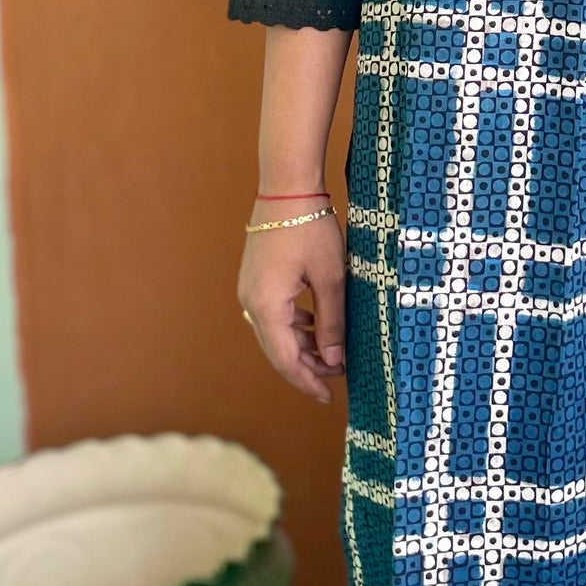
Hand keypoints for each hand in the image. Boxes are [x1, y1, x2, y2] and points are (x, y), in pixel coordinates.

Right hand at [237, 196, 346, 405]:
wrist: (286, 189)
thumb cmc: (311, 229)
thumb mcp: (330, 278)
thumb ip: (332, 322)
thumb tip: (334, 360)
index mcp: (266, 306)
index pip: (286, 359)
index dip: (307, 380)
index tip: (328, 396)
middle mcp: (251, 302)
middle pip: (277, 350)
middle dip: (306, 368)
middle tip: (335, 380)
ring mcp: (250, 290)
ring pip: (275, 333)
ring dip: (301, 347)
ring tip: (331, 356)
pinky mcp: (255, 279)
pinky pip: (272, 314)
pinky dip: (294, 327)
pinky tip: (315, 327)